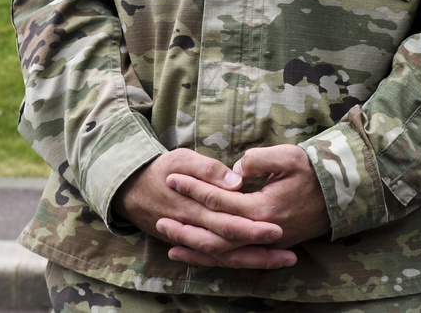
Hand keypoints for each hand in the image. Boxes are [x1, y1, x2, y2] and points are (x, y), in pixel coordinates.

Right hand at [113, 148, 292, 269]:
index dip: (253, 228)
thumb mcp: (182, 159)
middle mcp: (195, 228)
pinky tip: (258, 262)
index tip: (278, 229)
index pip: (228, 222)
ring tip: (284, 260)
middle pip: (231, 246)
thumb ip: (208, 169)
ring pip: (226, 257)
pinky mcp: (193, 241)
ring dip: (255, 261)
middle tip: (290, 254)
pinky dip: (236, 262)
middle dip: (261, 251)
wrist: (130, 188)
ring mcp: (193, 238)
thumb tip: (235, 181)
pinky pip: (215, 258)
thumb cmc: (161, 169)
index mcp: (195, 207)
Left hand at [158, 144, 330, 267]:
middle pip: (212, 232)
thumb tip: (235, 170)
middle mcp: (259, 231)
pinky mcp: (268, 246)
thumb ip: (258, 160)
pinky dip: (210, 257)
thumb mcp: (289, 156)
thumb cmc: (317, 171)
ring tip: (167, 238)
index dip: (194, 188)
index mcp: (262, 208)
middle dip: (185, 222)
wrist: (344, 194)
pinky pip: (233, 257)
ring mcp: (263, 242)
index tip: (173, 177)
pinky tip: (193, 254)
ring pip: (220, 252)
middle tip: (160, 213)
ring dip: (192, 245)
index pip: (218, 199)